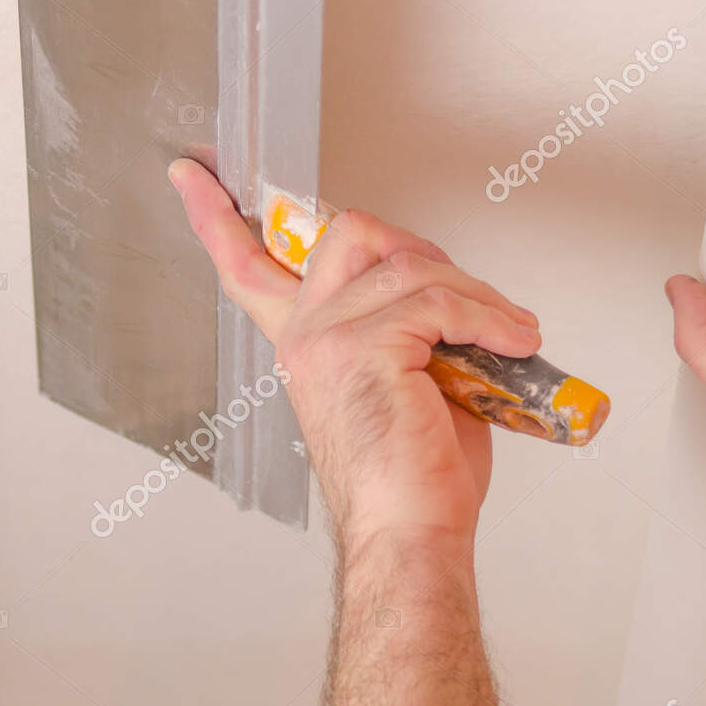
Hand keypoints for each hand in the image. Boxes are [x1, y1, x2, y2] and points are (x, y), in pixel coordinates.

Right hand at [169, 159, 540, 546]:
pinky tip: (513, 342)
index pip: (245, 263)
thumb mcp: (400, 383)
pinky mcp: (366, 345)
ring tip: (509, 333)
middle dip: (422, 249)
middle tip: (470, 299)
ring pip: (411, 264)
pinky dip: (490, 318)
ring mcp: (328, 336)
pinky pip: (442, 301)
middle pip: (352, 231)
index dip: (216, 214)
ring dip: (477, 295)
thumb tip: (448, 293)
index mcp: (303, 340)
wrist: (412, 533)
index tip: (191, 171)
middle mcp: (304, 332)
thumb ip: (399, 326)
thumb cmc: (412, 474)